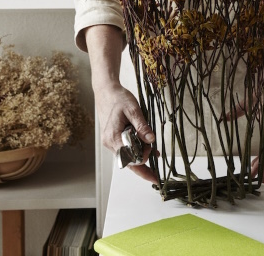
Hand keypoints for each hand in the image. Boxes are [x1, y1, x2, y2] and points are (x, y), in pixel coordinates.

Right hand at [85, 24, 158, 183]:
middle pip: (128, 162)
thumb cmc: (118, 98)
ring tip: (155, 157)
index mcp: (113, 137)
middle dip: (143, 166)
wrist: (106, 91)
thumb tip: (151, 140)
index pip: (129, 158)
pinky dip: (137, 151)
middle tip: (156, 172)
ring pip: (127, 157)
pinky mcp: (113, 139)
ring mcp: (110, 142)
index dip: (143, 159)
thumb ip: (142, 126)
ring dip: (141, 158)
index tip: (153, 151)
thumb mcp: (133, 110)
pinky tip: (148, 150)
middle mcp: (110, 143)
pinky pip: (126, 150)